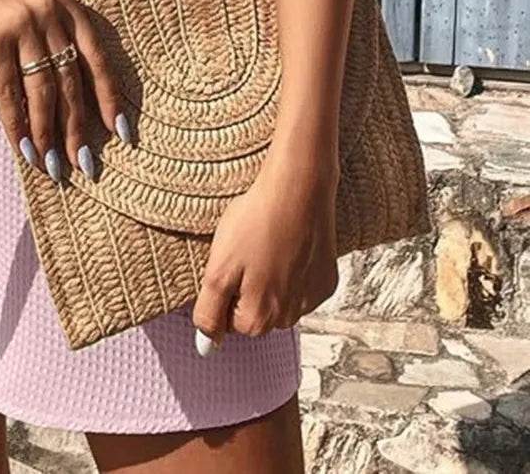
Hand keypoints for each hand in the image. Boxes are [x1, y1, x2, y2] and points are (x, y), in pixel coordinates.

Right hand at [0, 0, 128, 181]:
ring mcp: (21, 22)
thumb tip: (66, 99)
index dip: (108, 96)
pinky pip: (10, 93)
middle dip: (78, 127)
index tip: (119, 131)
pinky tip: (22, 149)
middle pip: (71, 78)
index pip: (96, 55)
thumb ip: (47, 37)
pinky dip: (17, 126)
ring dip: (48, 134)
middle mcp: (49, 7)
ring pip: (43, 90)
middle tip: (84, 163)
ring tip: (52, 165)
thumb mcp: (22, 6)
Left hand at [191, 146, 339, 352]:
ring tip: (268, 243)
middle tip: (247, 250)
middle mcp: (288, 319)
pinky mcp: (326, 280)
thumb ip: (209, 312)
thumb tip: (206, 345)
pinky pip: (302, 285)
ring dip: (270, 278)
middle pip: (255, 313)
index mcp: (258, 319)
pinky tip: (289, 244)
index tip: (230, 263)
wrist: (298, 189)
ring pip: (279, 299)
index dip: (224, 290)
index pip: (228, 321)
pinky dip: (293, 269)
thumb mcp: (218, 268)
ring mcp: (310, 300)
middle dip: (247, 287)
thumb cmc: (256, 223)